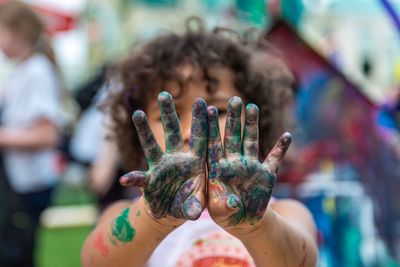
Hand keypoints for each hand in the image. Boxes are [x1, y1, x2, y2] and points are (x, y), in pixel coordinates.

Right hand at [120, 92, 207, 222]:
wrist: (173, 212)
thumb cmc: (190, 203)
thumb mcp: (196, 205)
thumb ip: (195, 206)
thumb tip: (195, 212)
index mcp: (194, 162)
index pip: (199, 138)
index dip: (200, 121)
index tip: (202, 101)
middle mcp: (176, 159)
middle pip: (172, 132)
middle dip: (169, 113)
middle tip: (164, 94)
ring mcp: (160, 167)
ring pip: (152, 145)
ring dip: (144, 130)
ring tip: (137, 113)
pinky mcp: (149, 180)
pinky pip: (139, 178)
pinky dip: (133, 179)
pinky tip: (125, 180)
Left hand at [206, 96, 290, 231]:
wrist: (243, 221)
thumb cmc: (225, 215)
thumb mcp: (221, 213)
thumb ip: (223, 207)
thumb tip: (233, 202)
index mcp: (218, 169)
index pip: (213, 144)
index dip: (210, 127)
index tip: (206, 108)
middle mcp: (234, 163)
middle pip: (232, 136)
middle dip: (233, 118)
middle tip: (234, 99)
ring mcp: (250, 166)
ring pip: (251, 141)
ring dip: (252, 125)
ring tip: (252, 107)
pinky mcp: (266, 175)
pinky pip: (275, 159)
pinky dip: (281, 148)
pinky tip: (287, 135)